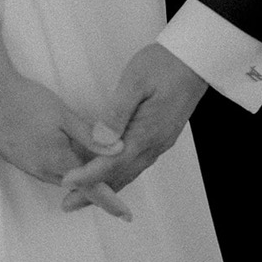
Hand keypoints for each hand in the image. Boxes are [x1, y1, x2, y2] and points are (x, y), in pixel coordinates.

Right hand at [0, 72, 132, 219]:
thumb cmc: (28, 100)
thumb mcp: (63, 114)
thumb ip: (90, 136)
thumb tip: (118, 150)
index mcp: (57, 160)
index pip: (89, 187)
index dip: (108, 200)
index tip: (125, 213)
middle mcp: (42, 169)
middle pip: (75, 184)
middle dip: (92, 183)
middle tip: (110, 177)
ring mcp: (29, 166)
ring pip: (60, 177)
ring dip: (75, 174)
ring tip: (89, 162)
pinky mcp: (19, 159)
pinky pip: (46, 170)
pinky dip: (60, 166)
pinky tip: (62, 150)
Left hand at [60, 44, 208, 208]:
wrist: (194, 58)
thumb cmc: (164, 64)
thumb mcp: (135, 80)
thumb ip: (117, 111)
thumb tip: (100, 139)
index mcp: (146, 132)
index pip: (112, 162)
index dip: (88, 174)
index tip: (66, 182)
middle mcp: (155, 144)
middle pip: (121, 175)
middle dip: (94, 191)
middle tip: (68, 203)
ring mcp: (160, 141)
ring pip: (131, 171)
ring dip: (108, 186)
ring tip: (84, 196)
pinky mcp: (162, 135)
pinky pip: (138, 162)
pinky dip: (121, 174)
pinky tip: (111, 174)